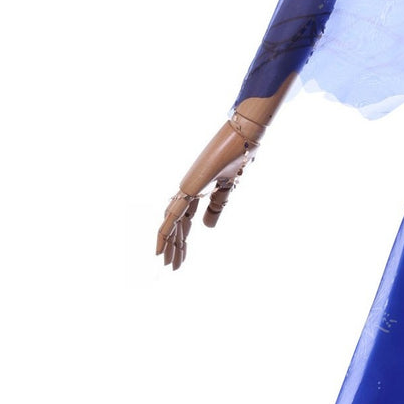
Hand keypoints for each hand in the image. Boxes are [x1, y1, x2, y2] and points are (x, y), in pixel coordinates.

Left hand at [156, 114, 261, 270]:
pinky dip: (165, 233)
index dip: (183, 238)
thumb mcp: (228, 188)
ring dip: (169, 244)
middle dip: (175, 246)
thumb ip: (217, 206)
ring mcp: (186, 189)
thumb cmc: (239, 155)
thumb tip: (207, 229)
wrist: (243, 137)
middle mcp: (188, 191)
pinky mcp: (188, 188)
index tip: (182, 256)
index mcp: (198, 190)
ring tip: (166, 264)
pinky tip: (160, 248)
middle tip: (173, 266)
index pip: (186, 220)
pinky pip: (172, 215)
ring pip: (172, 223)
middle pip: (177, 224)